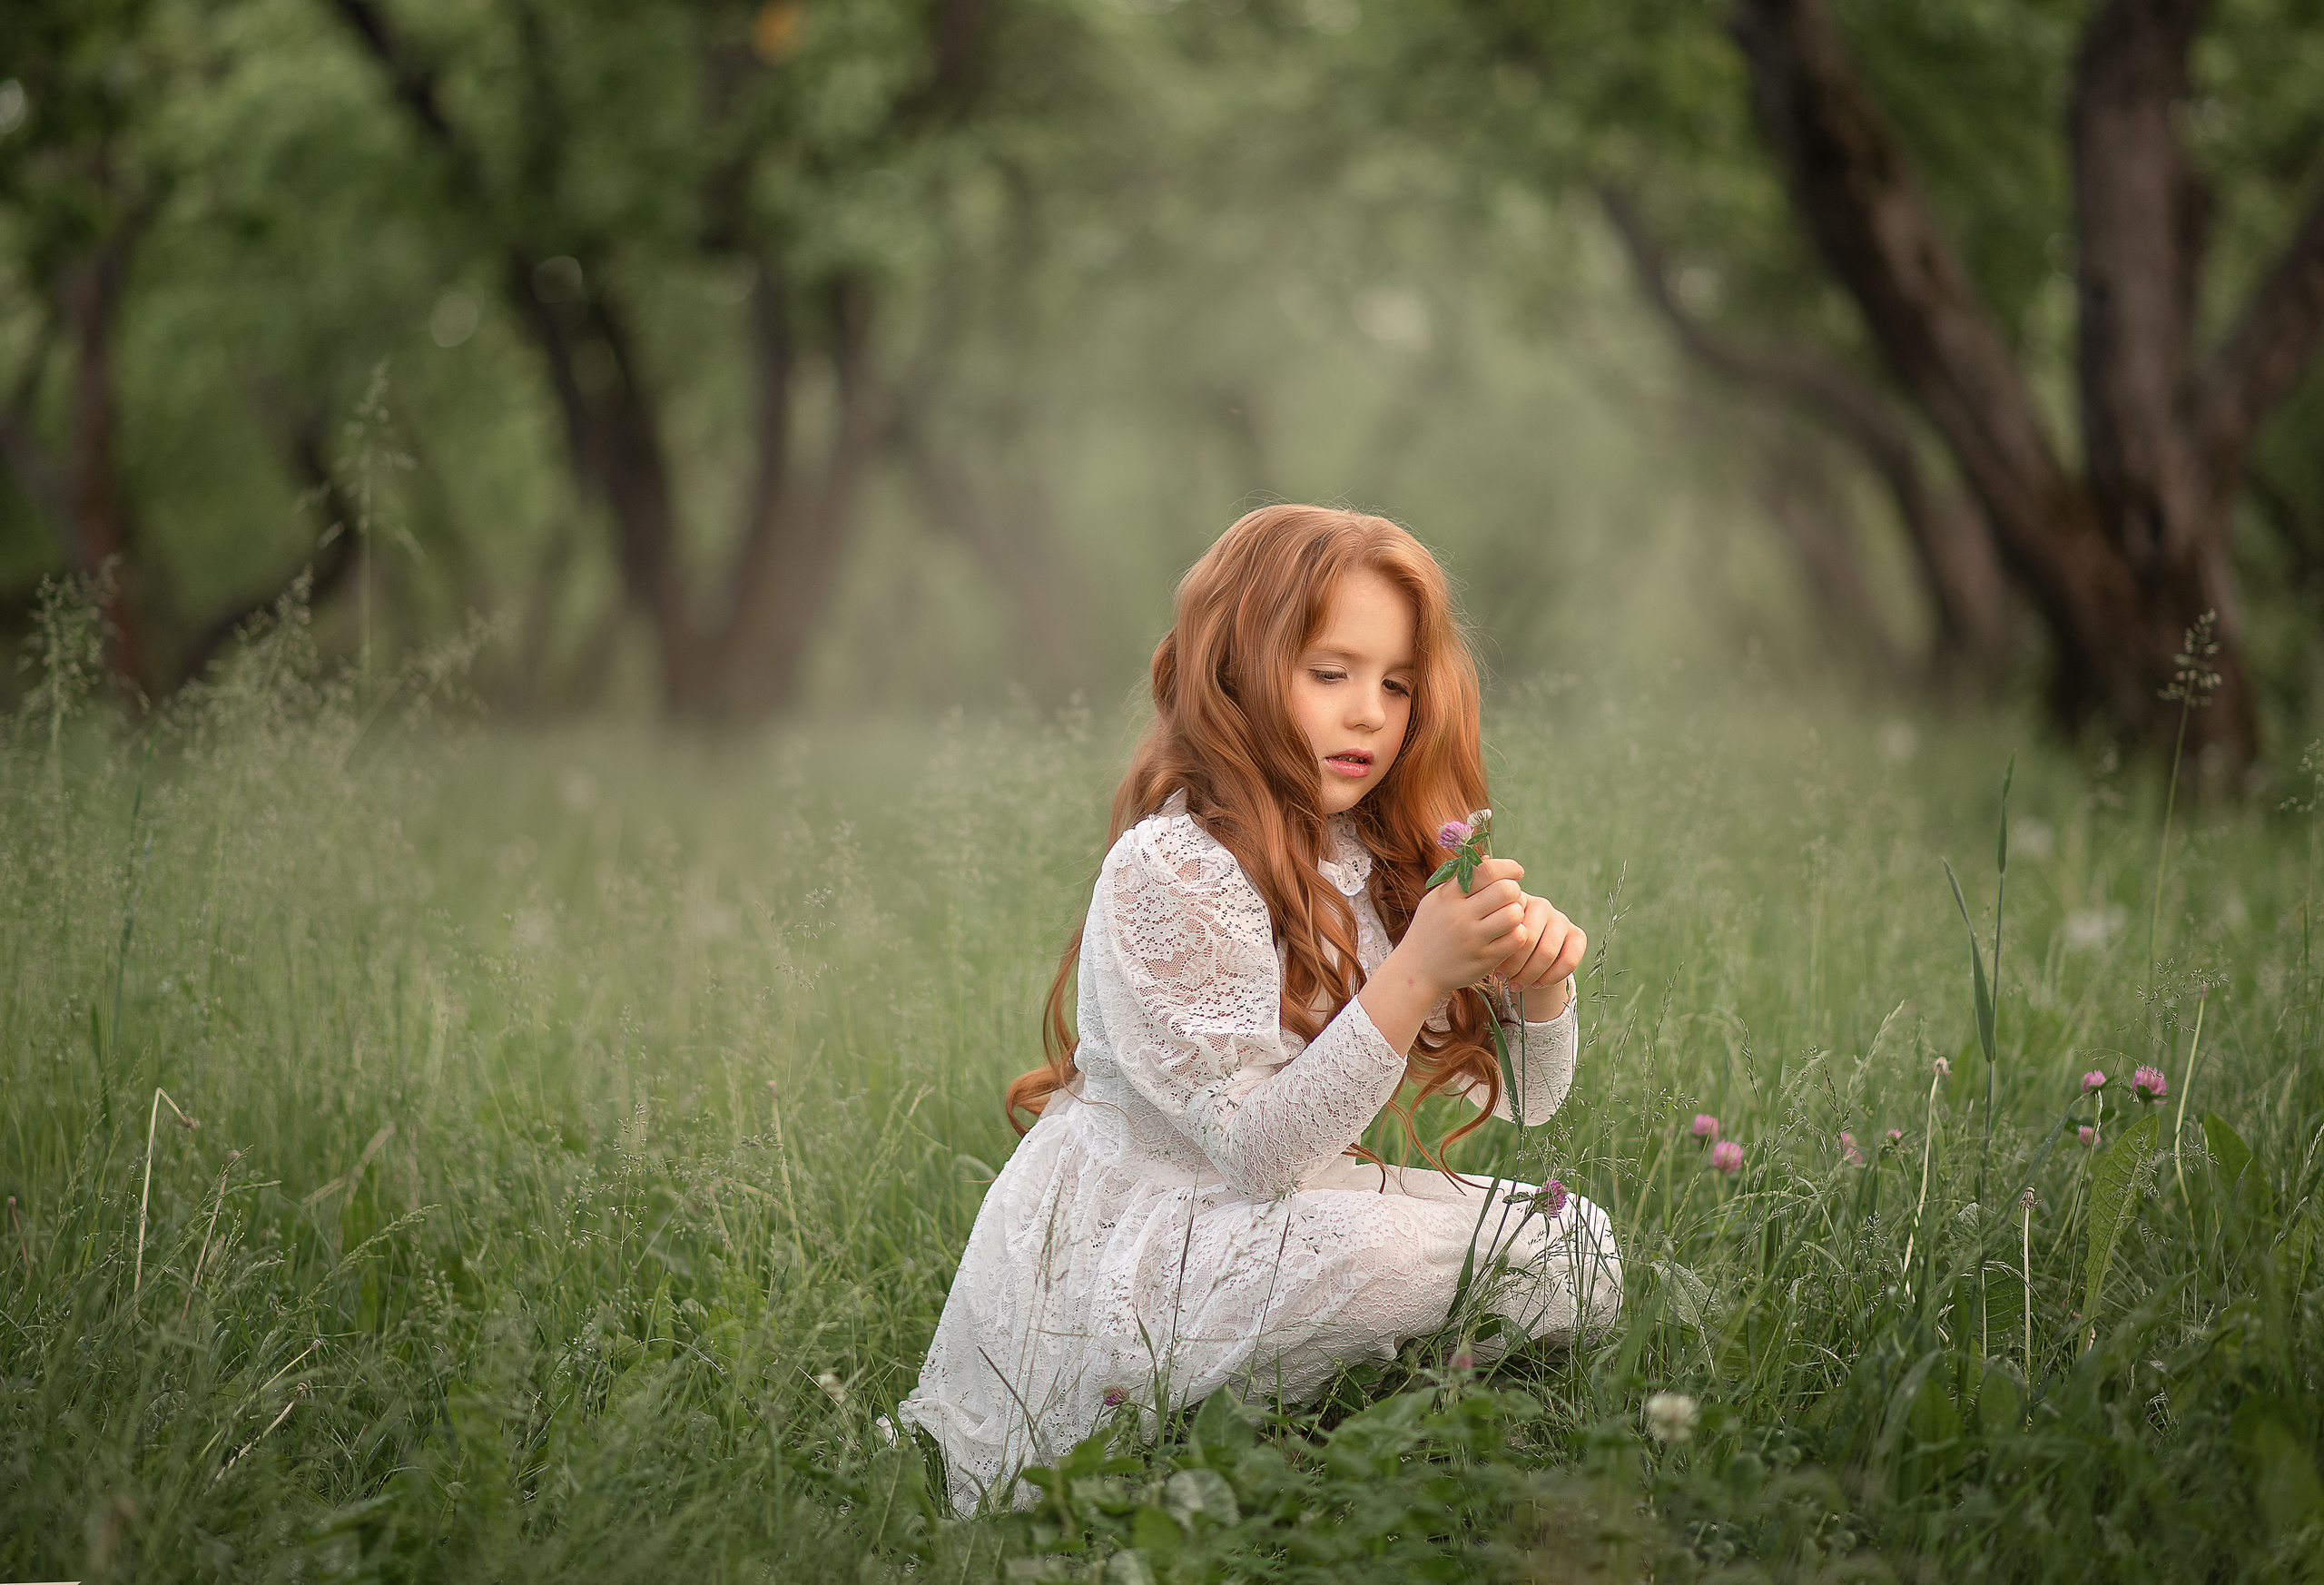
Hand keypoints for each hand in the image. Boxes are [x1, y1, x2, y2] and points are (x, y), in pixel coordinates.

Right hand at [1393, 856, 1533, 999]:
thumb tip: (1487, 857)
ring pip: (1514, 915)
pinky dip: (1517, 933)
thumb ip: (1459, 880)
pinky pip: (1515, 940)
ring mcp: (1472, 940)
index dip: (1508, 867)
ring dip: (1517, 912)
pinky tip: (1508, 934)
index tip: (1516, 871)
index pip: (1486, 870)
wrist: (1416, 971)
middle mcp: (1460, 916)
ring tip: (1510, 915)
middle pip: (1505, 890)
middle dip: (1514, 889)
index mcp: (1448, 896)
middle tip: (1511, 896)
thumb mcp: (1436, 901)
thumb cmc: (1429, 930)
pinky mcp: (1483, 960)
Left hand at [1493, 893, 1584, 1018]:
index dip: (1502, 951)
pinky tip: (1537, 985)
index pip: (1510, 923)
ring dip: (1530, 974)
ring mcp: (1561, 919)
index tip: (1494, 970)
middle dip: (1515, 965)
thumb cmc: (1501, 945)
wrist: (1524, 957)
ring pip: (1548, 952)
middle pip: (1529, 939)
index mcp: (1516, 900)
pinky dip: (1552, 977)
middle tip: (1503, 979)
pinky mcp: (1577, 935)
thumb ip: (1489, 935)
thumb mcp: (1491, 937)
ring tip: (1516, 985)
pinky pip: (1569, 960)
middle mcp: (1541, 904)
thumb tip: (1489, 946)